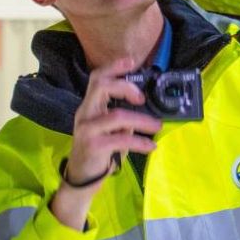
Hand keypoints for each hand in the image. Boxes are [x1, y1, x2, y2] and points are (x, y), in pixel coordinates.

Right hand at [54, 57, 159, 228]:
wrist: (82, 178)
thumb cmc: (99, 152)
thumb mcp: (111, 130)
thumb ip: (122, 117)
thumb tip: (148, 108)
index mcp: (90, 107)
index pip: (97, 79)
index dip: (114, 67)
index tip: (133, 61)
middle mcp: (85, 113)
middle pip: (100, 86)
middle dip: (125, 86)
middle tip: (141, 97)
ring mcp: (87, 129)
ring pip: (116, 115)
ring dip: (142, 120)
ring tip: (157, 126)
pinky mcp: (93, 146)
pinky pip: (121, 139)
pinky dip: (140, 142)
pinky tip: (150, 146)